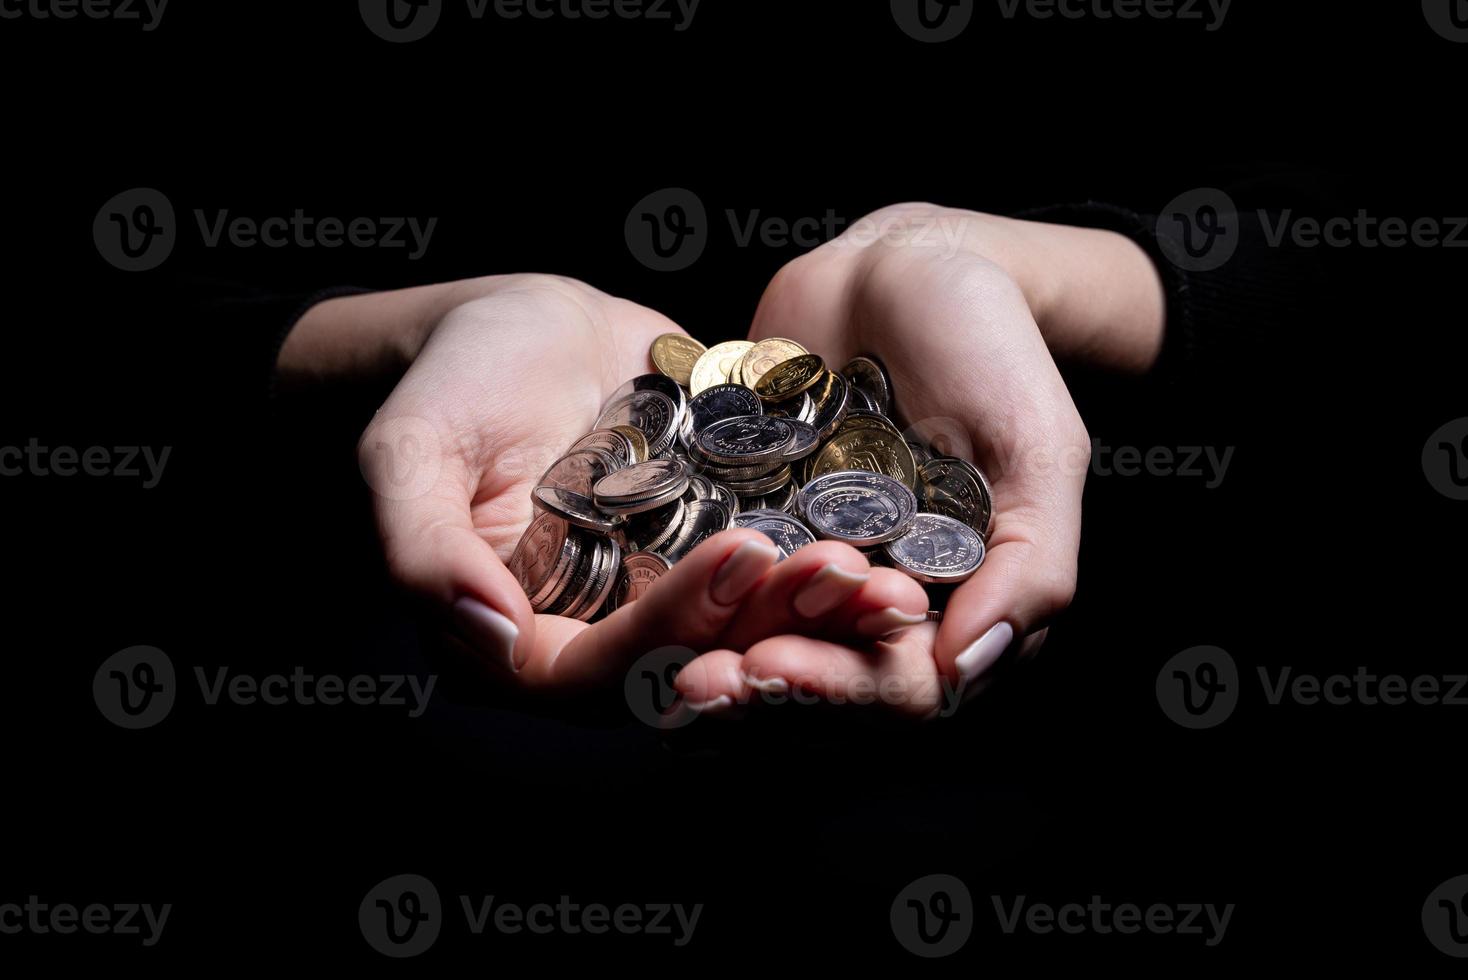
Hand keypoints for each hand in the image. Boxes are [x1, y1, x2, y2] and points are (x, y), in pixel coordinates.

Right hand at [328, 274, 928, 694]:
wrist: (516, 325)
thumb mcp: (409, 454)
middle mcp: (599, 636)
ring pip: (745, 632)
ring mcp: (662, 595)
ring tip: (878, 571)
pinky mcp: (712, 550)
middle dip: (771, 631)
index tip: (736, 556)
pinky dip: (822, 567)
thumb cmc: (446, 383)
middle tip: (841, 576)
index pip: (601, 671)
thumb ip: (424, 549)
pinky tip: (883, 540)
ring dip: (813, 612)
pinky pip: (772, 576)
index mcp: (520, 643)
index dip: (673, 627)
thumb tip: (484, 632)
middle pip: (693, 663)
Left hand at [672, 205, 1165, 718]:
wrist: (907, 261)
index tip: (774, 665)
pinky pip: (709, 564)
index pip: (900, 688)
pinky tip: (638, 591)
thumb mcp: (1036, 448)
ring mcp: (806, 557)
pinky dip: (680, 584)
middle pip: (816, 677)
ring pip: (755, 634)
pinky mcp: (748, 515)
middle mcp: (874, 596)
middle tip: (697, 682)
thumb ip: (1029, 564)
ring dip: (710, 652)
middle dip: (759, 687)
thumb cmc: (992, 348)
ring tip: (658, 655)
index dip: (837, 689)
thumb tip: (962, 672)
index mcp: (955, 604)